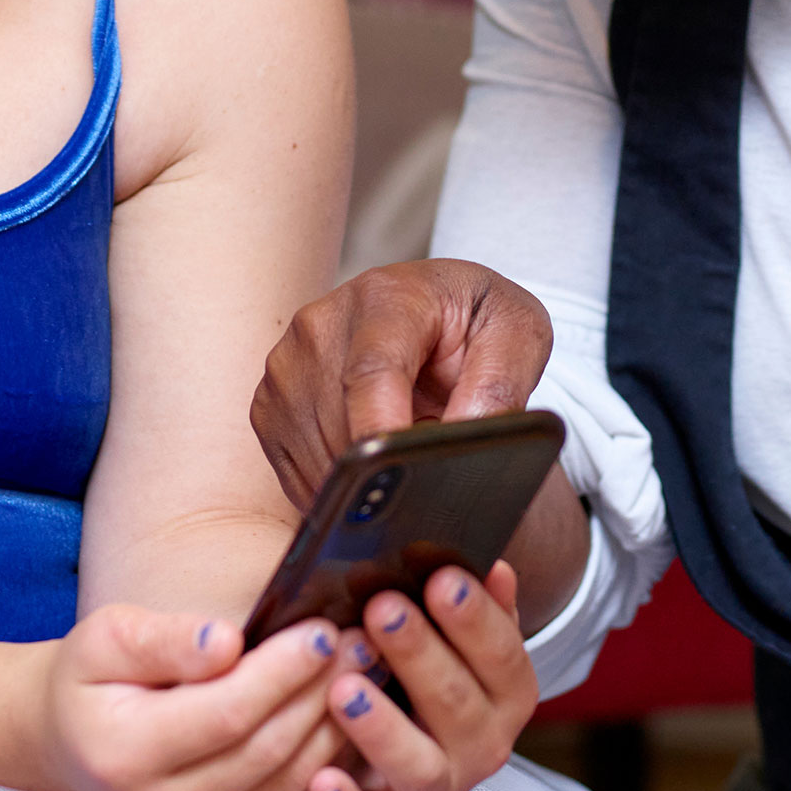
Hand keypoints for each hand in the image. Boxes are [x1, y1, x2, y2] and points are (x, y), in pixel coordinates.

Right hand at [40, 603, 355, 790]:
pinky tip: (338, 721)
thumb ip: (165, 639)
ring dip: (332, 727)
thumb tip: (225, 643)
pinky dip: (322, 764)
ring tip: (359, 674)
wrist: (75, 742)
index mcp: (121, 755)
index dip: (282, 672)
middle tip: (359, 646)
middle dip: (318, 693)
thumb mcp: (107, 638)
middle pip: (264, 750)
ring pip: (285, 783)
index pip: (226, 713)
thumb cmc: (93, 683)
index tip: (322, 632)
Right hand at [254, 260, 553, 509]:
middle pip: (340, 425)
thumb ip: (501, 381)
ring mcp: (287, 365)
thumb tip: (465, 433)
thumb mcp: (520, 334)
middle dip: (384, 474)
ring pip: (314, 457)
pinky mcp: (270, 404)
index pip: (372, 372)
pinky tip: (372, 482)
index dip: (382, 432)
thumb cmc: (478, 322)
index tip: (400, 481)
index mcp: (387, 297)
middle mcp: (321, 323)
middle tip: (431, 493)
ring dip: (361, 488)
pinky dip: (334, 491)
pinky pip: (293, 472)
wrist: (436, 313)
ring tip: (407, 478)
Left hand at [306, 560, 539, 790]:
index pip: (502, 656)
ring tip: (345, 687)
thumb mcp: (459, 636)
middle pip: (457, 704)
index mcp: (508, 696)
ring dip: (383, 728)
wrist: (410, 747)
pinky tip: (320, 779)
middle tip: (382, 610)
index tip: (442, 577)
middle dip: (420, 655)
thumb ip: (478, 604)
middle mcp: (483, 748)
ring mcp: (436, 790)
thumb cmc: (429, 672)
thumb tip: (495, 567)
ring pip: (419, 767)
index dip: (475, 618)